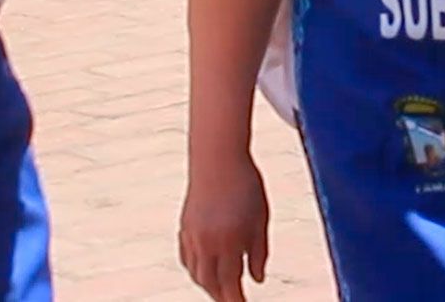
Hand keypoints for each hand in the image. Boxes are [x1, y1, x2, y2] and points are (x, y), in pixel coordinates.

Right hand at [180, 152, 269, 301]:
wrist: (217, 156)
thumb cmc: (245, 184)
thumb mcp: (260, 219)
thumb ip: (259, 252)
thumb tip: (257, 278)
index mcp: (228, 242)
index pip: (230, 285)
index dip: (237, 300)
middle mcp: (206, 242)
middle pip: (210, 284)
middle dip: (221, 296)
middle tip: (234, 300)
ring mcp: (192, 234)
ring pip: (196, 273)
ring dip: (208, 285)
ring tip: (221, 288)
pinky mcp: (184, 226)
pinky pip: (186, 258)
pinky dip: (196, 269)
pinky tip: (205, 268)